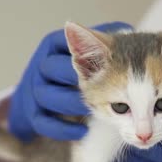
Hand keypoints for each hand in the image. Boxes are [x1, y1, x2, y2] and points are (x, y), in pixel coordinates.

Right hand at [9, 22, 131, 141]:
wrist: (45, 102)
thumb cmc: (76, 74)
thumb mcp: (87, 54)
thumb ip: (105, 43)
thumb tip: (128, 30)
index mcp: (54, 45)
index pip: (64, 40)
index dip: (84, 49)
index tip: (109, 54)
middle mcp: (42, 65)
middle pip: (52, 67)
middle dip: (74, 76)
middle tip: (95, 84)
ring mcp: (35, 91)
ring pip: (46, 95)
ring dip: (69, 103)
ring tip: (88, 108)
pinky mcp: (33, 115)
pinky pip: (44, 122)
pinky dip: (64, 128)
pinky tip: (82, 131)